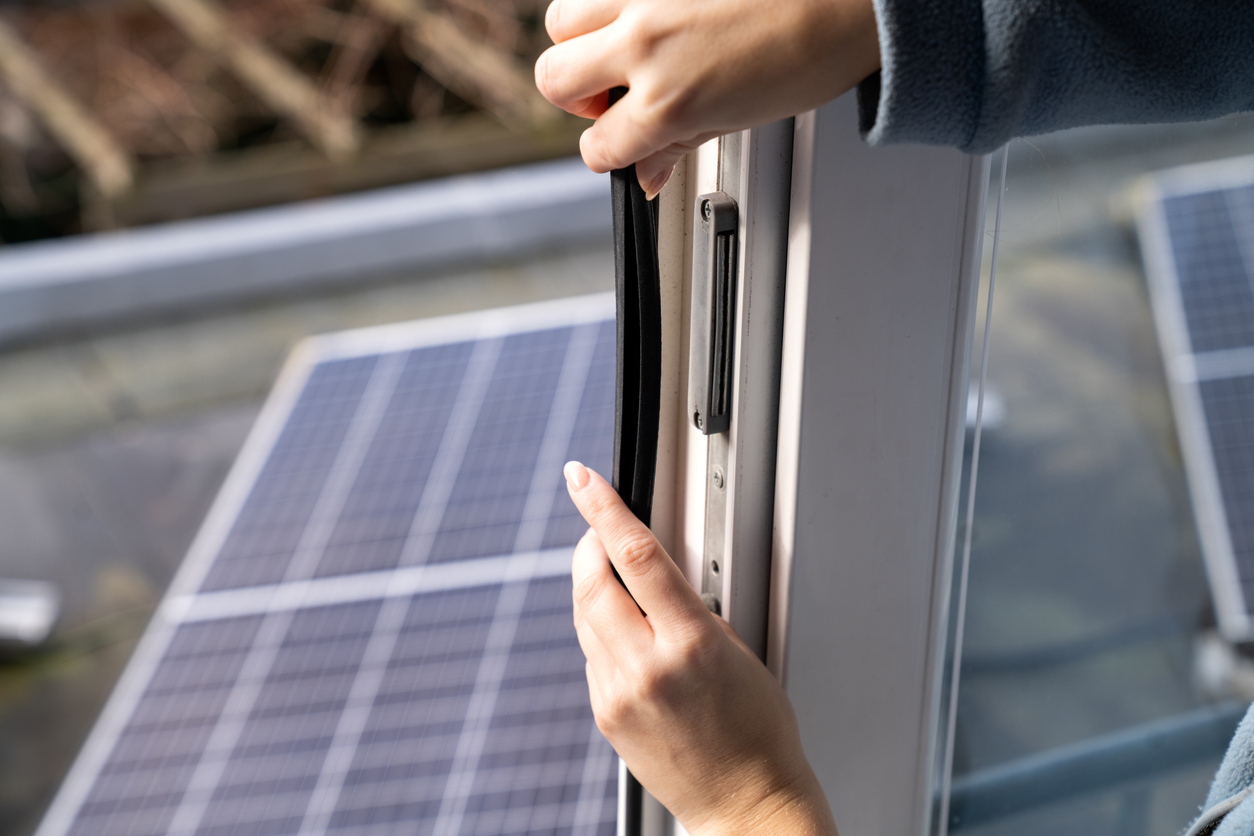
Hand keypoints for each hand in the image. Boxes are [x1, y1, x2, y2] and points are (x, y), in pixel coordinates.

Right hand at [534, 0, 879, 196]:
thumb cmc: (815, 48)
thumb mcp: (743, 118)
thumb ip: (681, 141)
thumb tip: (649, 170)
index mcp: (667, 102)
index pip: (599, 146)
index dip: (609, 152)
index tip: (621, 144)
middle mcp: (644, 46)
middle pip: (554, 81)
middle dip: (578, 97)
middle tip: (614, 95)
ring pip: (562, 21)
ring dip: (584, 39)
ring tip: (626, 44)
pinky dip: (616, 2)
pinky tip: (655, 12)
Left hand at [563, 461, 837, 834]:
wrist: (745, 802)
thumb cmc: (758, 730)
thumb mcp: (739, 650)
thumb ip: (689, 606)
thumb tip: (650, 567)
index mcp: (691, 643)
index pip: (635, 556)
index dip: (604, 508)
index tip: (581, 479)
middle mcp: (646, 668)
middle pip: (593, 581)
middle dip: (589, 544)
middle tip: (598, 528)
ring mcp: (619, 694)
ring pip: (585, 615)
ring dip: (594, 586)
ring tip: (624, 588)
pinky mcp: (606, 713)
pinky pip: (592, 653)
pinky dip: (602, 630)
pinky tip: (631, 639)